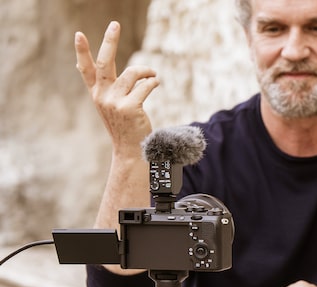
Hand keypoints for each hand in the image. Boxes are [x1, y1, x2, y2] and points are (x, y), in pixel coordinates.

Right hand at [74, 21, 158, 157]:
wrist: (131, 150)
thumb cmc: (124, 126)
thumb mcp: (110, 106)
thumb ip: (106, 88)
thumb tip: (96, 68)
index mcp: (97, 94)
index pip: (86, 69)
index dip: (82, 52)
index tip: (79, 35)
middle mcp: (103, 96)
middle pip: (104, 62)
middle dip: (109, 41)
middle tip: (115, 24)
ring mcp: (115, 102)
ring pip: (132, 73)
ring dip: (146, 71)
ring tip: (152, 74)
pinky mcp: (130, 108)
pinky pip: (145, 86)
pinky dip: (153, 82)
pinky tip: (155, 82)